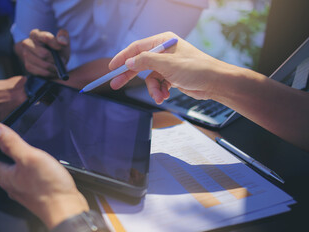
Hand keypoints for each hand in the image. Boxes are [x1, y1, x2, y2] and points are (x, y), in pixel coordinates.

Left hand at [0, 122, 88, 229]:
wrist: (67, 208)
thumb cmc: (49, 187)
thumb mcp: (29, 157)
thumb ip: (11, 142)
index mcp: (5, 176)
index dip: (2, 141)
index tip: (12, 133)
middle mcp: (13, 184)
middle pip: (10, 161)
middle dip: (19, 150)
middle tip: (31, 143)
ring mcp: (26, 190)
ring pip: (24, 169)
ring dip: (31, 160)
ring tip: (42, 155)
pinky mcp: (38, 193)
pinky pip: (35, 177)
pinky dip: (40, 170)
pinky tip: (49, 168)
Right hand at [16, 29, 69, 77]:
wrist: (53, 59)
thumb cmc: (57, 48)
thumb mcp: (62, 40)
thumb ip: (63, 37)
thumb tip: (62, 42)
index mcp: (35, 34)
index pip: (46, 38)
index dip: (55, 44)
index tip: (60, 48)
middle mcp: (27, 43)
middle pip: (44, 54)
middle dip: (55, 59)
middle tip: (62, 60)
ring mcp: (26, 55)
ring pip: (44, 64)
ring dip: (54, 67)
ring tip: (58, 66)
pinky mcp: (28, 66)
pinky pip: (41, 72)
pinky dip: (50, 73)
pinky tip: (53, 70)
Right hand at [109, 32, 236, 103]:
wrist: (215, 83)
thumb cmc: (196, 69)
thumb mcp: (167, 64)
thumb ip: (145, 61)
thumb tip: (129, 62)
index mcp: (163, 41)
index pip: (137, 48)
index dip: (123, 58)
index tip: (111, 68)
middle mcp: (164, 51)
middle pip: (140, 63)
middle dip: (130, 76)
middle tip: (116, 84)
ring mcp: (168, 64)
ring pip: (149, 78)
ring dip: (153, 89)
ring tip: (159, 96)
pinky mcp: (172, 76)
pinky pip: (158, 84)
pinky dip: (159, 91)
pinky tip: (165, 96)